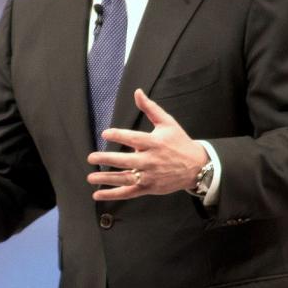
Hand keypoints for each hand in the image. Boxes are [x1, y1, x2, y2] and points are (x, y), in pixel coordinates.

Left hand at [87, 89, 208, 200]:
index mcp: (155, 143)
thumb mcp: (167, 122)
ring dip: (107, 179)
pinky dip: (113, 195)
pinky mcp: (149, 188)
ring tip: (90, 177)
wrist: (197, 166)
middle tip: (91, 157)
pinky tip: (98, 195)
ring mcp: (150, 176)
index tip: (105, 134)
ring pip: (126, 179)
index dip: (119, 136)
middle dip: (108, 160)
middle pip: (127, 161)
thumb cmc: (179, 142)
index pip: (134, 139)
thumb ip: (150, 108)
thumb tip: (137, 92)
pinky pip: (129, 193)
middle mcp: (152, 161)